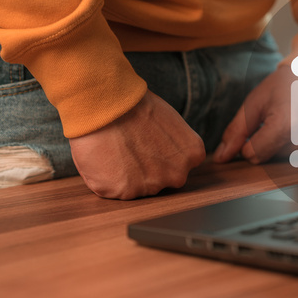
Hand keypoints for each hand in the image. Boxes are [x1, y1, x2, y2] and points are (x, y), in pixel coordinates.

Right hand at [70, 90, 205, 199]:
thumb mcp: (171, 123)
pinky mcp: (124, 193)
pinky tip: (104, 157)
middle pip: (161, 179)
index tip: (147, 143)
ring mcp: (152, 186)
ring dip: (125, 174)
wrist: (107, 104)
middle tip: (129, 146)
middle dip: (146, 168)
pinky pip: (114, 190)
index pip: (179, 165)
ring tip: (114, 149)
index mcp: (193, 154)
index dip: (159, 155)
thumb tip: (166, 153)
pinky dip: (107, 178)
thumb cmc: (135, 106)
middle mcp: (177, 175)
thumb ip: (174, 145)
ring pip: (137, 187)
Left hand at [213, 64, 297, 164]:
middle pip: (273, 158)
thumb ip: (237, 131)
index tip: (262, 124)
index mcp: (286, 125)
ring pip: (292, 159)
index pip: (253, 155)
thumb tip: (221, 158)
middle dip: (272, 142)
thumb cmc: (289, 82)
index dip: (252, 141)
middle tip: (284, 117)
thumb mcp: (257, 100)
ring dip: (290, 144)